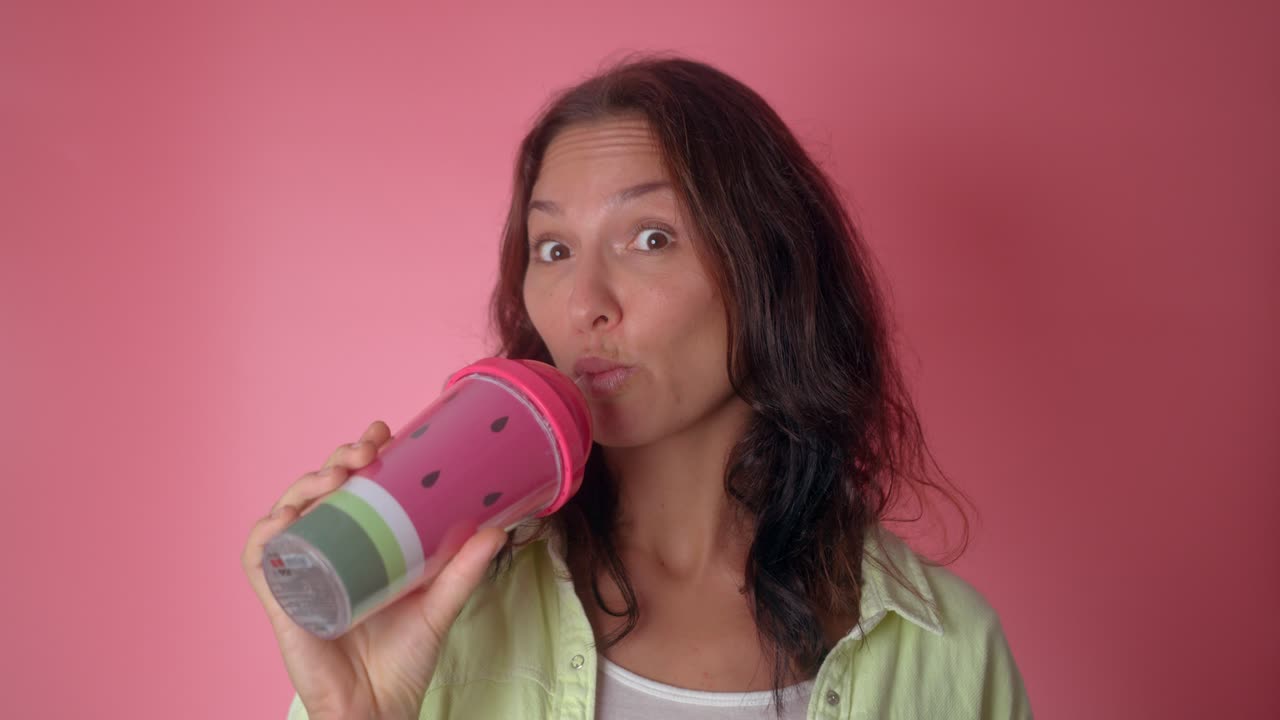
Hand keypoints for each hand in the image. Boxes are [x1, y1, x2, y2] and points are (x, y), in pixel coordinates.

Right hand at [242, 420, 507, 719]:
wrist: (378, 710)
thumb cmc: (402, 660)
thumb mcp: (439, 605)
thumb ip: (465, 569)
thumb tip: (498, 528)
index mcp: (357, 546)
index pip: (351, 488)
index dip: (359, 454)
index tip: (384, 432)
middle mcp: (326, 552)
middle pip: (318, 491)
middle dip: (337, 460)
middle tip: (368, 451)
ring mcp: (301, 573)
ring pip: (287, 512)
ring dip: (306, 485)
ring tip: (338, 475)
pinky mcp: (282, 600)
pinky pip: (260, 559)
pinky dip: (267, 533)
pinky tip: (288, 517)